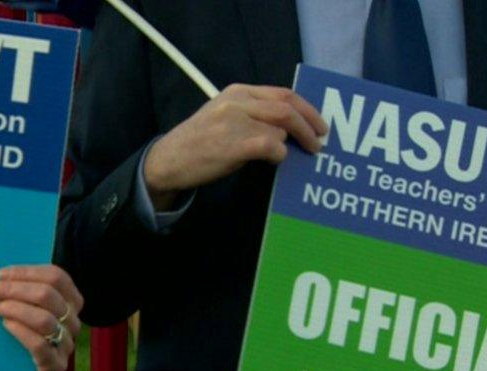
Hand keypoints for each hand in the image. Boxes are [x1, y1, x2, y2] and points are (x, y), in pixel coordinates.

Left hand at [0, 265, 83, 370]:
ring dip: (15, 309)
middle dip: (13, 289)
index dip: (26, 272)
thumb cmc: (25, 329)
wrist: (26, 367)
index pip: (56, 276)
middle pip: (47, 294)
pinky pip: (39, 344)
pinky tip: (6, 324)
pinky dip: (20, 331)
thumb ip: (22, 288)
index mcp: (71, 300)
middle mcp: (73, 320)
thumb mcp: (29, 305)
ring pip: (44, 319)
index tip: (0, 274)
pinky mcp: (56, 364)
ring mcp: (67, 343)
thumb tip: (0, 275)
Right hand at [143, 84, 327, 209]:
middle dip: (309, 126)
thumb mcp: (222, 114)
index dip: (307, 109)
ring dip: (288, 145)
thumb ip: (252, 112)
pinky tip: (274, 162)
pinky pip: (272, 147)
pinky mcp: (235, 144)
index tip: (319, 123)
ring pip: (280, 129)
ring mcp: (236, 122)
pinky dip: (279, 155)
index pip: (283, 93)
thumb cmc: (197, 141)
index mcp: (237, 91)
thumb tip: (287, 127)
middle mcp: (238, 102)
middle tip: (319, 142)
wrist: (168, 160)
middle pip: (287, 108)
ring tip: (291, 155)